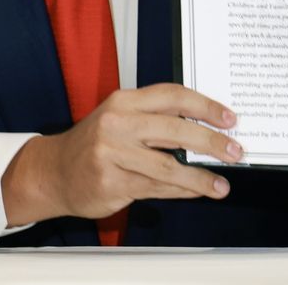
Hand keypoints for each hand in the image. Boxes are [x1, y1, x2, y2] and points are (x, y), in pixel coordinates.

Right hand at [0, 84, 240, 225]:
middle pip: (175, 129)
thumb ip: (156, 119)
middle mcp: (117, 123)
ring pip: (169, 165)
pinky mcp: (112, 182)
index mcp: (124, 101)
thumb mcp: (120, 119)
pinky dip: (182, 190)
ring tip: (222, 184)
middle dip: (211, 142)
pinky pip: (156, 187)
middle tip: (234, 151)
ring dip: (201, 177)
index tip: (229, 118)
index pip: (173, 96)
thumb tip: (205, 130)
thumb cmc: (95, 144)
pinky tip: (197, 191)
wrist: (53, 172)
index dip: (206, 106)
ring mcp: (112, 154)